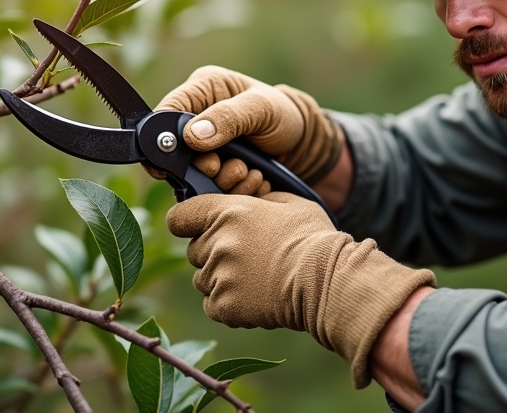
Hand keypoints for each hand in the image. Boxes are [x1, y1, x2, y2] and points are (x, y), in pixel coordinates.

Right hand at [153, 66, 344, 191]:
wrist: (302, 144)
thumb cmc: (283, 114)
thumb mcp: (261, 108)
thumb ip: (228, 118)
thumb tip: (192, 137)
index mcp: (203, 90)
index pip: (166, 113)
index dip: (161, 140)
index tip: (167, 165)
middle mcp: (198, 118)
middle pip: (177, 151)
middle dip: (201, 164)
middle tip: (221, 167)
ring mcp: (205, 147)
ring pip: (194, 173)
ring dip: (220, 180)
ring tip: (246, 171)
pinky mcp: (214, 170)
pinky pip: (210, 188)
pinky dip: (231, 190)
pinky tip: (252, 181)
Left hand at [167, 192, 434, 386]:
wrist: (327, 281)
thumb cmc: (313, 237)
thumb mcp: (288, 202)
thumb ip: (257, 199)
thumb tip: (245, 200)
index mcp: (226, 212)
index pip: (179, 217)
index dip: (188, 221)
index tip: (198, 226)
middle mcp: (215, 243)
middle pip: (194, 250)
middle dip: (213, 251)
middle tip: (245, 255)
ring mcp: (218, 277)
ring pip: (203, 278)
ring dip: (221, 277)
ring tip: (254, 277)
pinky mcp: (225, 307)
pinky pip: (212, 304)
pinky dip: (228, 302)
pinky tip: (254, 296)